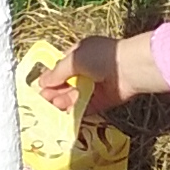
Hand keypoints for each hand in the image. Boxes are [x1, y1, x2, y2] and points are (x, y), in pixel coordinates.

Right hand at [38, 34, 163, 113]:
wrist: (130, 68)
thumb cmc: (100, 57)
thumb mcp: (74, 60)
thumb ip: (57, 72)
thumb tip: (41, 82)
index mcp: (81, 53)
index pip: (62, 66)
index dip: (51, 77)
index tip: (39, 88)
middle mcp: (88, 69)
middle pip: (67, 83)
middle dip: (55, 92)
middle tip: (43, 102)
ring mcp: (96, 85)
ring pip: (76, 96)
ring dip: (64, 101)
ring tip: (53, 108)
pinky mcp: (104, 100)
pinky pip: (87, 106)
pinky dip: (76, 111)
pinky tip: (65, 116)